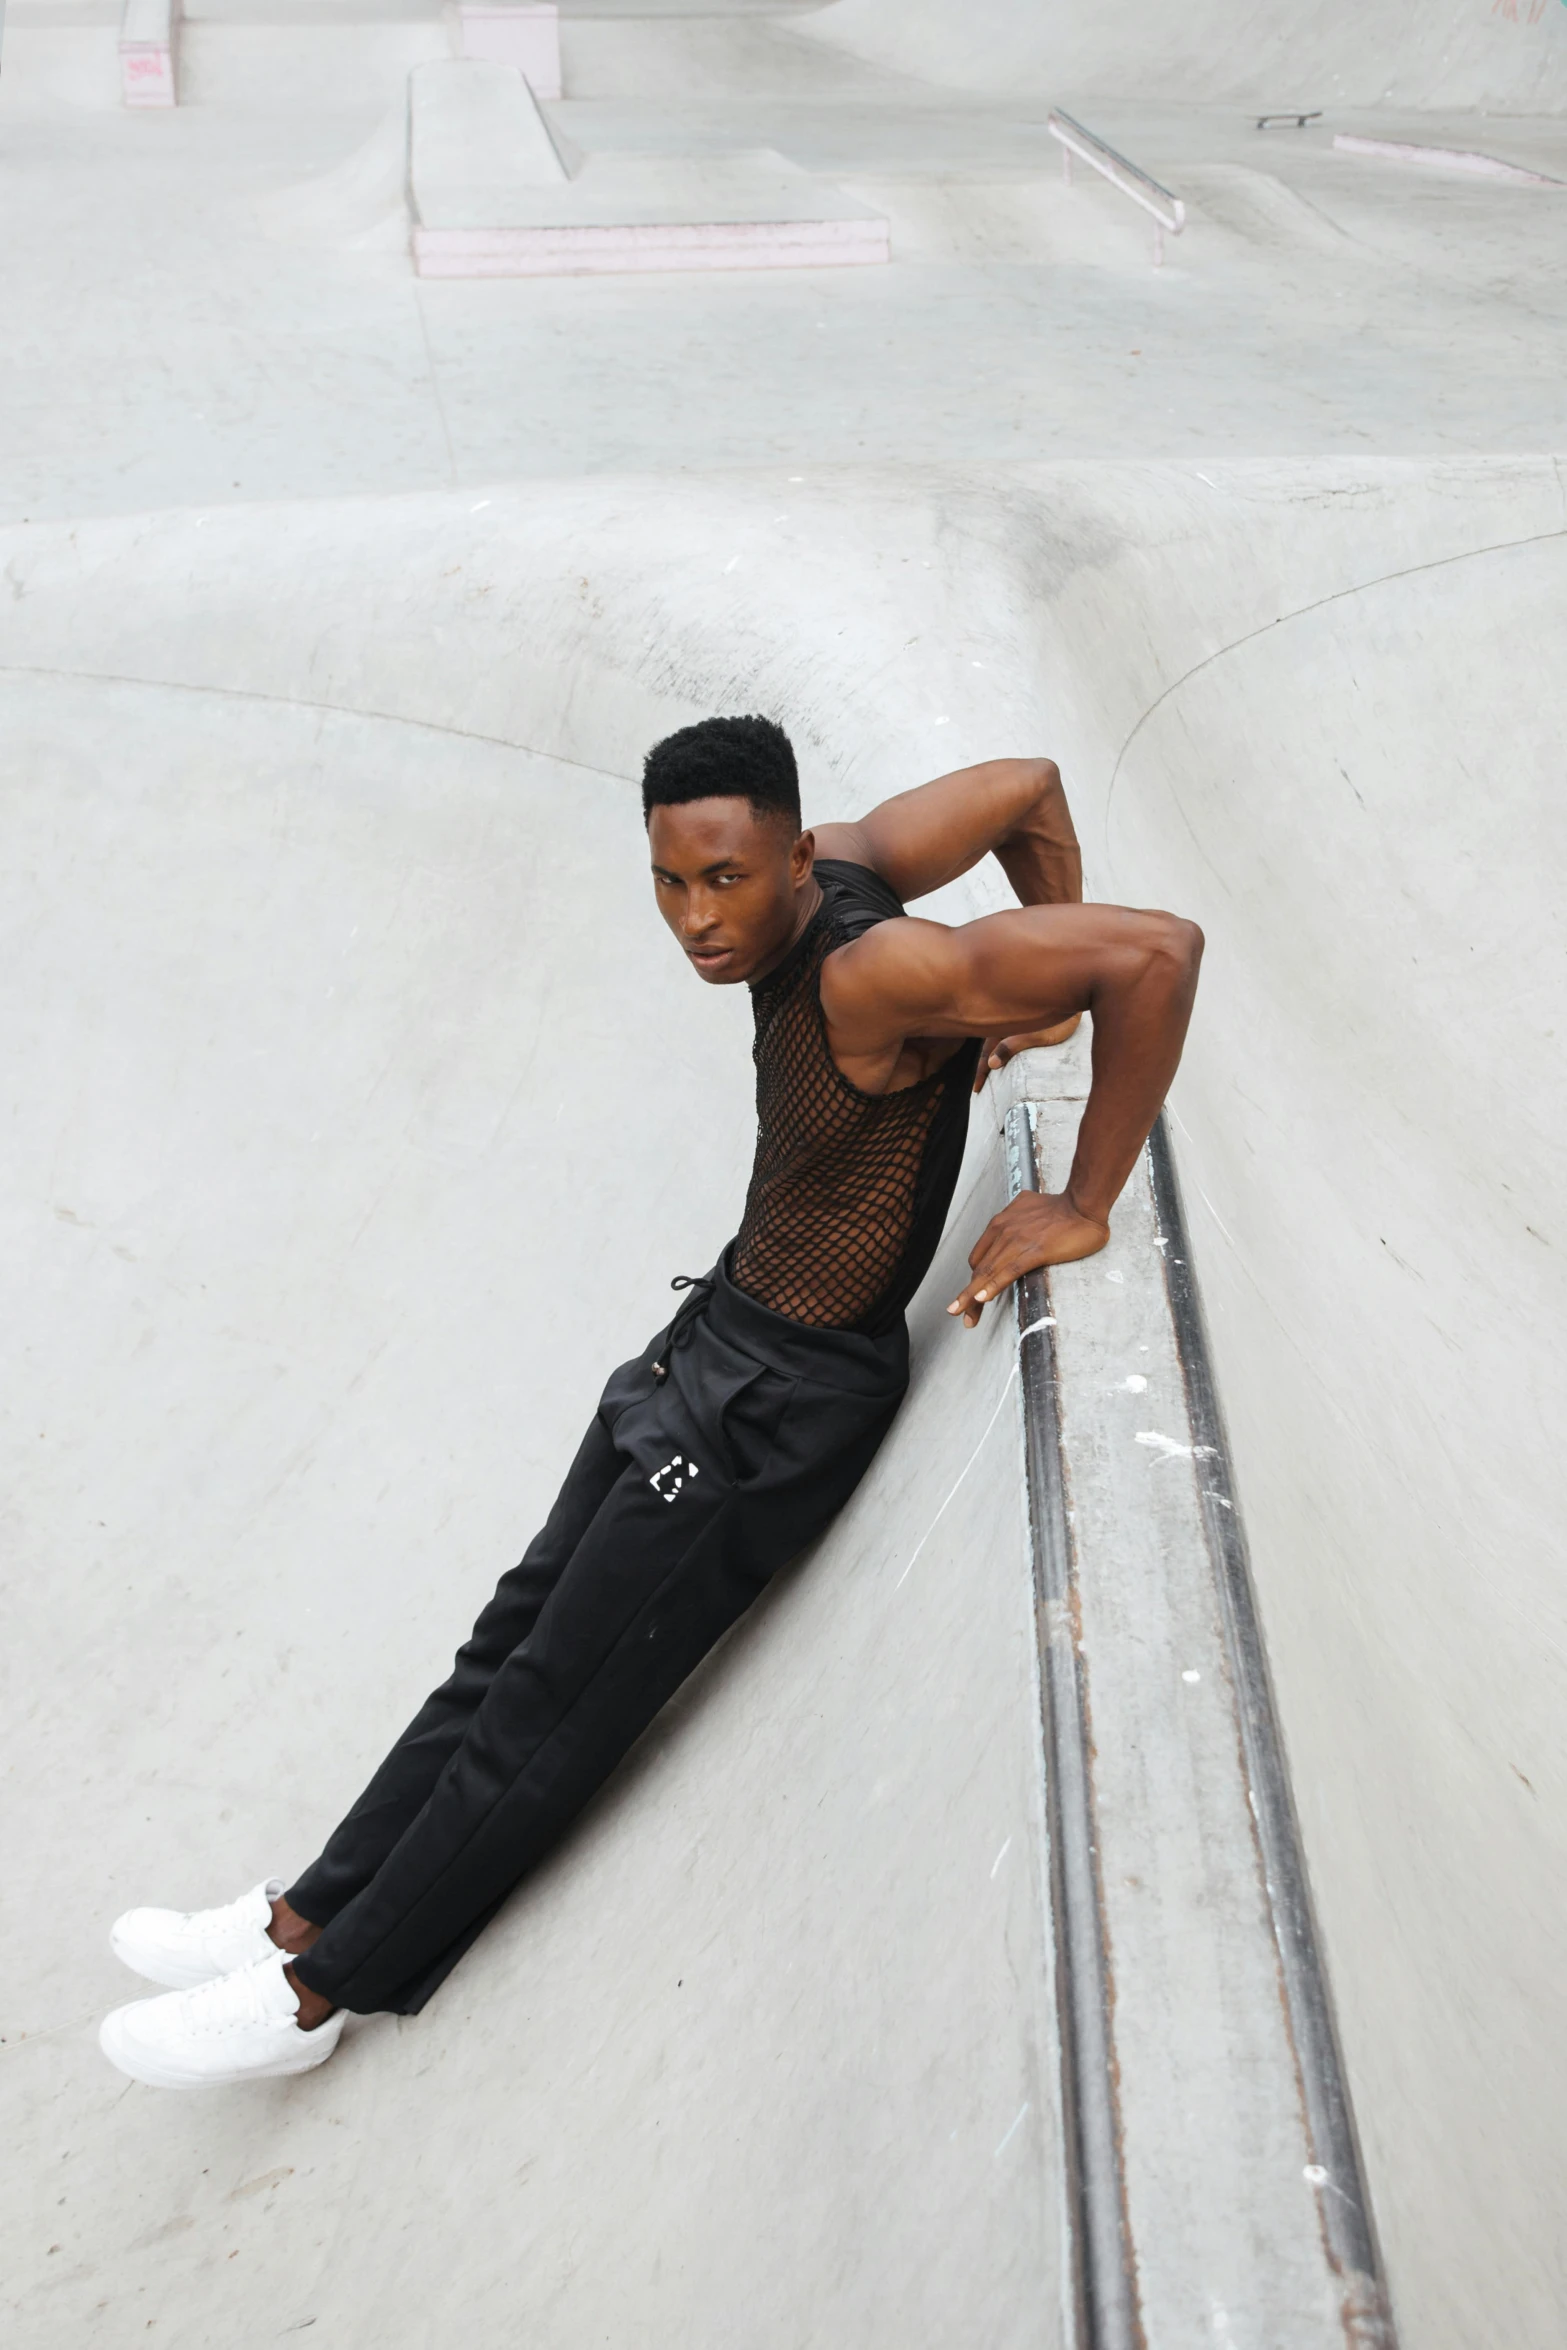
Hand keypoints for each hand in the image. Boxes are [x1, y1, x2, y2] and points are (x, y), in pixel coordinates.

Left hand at [947, 1191, 1108, 1326]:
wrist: (1084, 1204)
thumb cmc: (1063, 1208)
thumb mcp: (1028, 1208)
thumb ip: (1016, 1218)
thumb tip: (1015, 1221)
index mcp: (1000, 1223)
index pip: (980, 1257)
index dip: (973, 1278)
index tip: (970, 1295)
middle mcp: (1003, 1231)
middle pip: (980, 1268)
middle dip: (968, 1294)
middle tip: (958, 1312)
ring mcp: (1017, 1241)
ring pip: (989, 1273)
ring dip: (972, 1297)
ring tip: (964, 1315)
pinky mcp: (1034, 1251)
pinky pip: (1008, 1272)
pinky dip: (993, 1286)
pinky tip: (982, 1299)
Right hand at [972, 1016, 1082, 1093]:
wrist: (1074, 999)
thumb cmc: (1058, 1020)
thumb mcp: (1036, 1036)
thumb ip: (1012, 1046)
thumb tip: (991, 1064)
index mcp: (1002, 1025)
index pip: (986, 1053)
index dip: (981, 1072)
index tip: (977, 1090)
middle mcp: (1004, 1022)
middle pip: (988, 1048)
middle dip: (983, 1066)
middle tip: (979, 1086)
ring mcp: (1012, 1022)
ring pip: (995, 1042)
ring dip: (991, 1057)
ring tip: (988, 1073)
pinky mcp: (1022, 1023)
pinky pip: (1005, 1038)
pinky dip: (1001, 1049)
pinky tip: (1004, 1055)